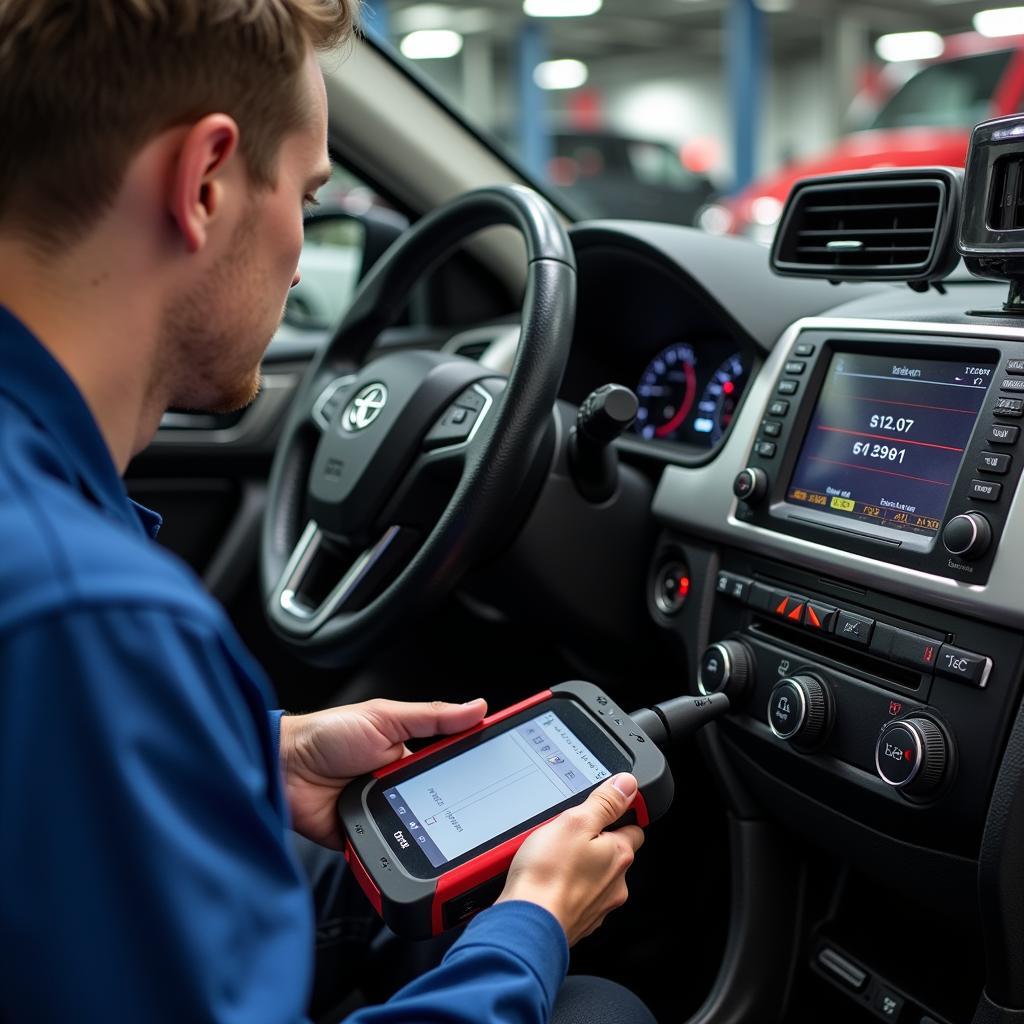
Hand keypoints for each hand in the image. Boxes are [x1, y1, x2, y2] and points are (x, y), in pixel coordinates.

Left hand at [279, 698, 487, 847]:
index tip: (502, 773)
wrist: (282, 768)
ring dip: (427, 829)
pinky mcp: (366, 840)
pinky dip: (399, 852)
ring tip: (440, 828)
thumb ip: (432, 717)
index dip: (474, 770)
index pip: (451, 765)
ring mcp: (383, 814)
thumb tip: (477, 707)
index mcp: (409, 755)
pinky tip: (409, 850)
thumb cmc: (326, 734)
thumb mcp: (385, 717)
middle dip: (456, 807)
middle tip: (478, 809)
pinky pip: (391, 852)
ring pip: (420, 830)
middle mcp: (399, 785)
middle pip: (441, 801)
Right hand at [497, 773, 643, 945]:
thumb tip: (627, 785)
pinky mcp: (577, 921)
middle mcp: (615, 883)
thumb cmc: (548, 875)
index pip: (633, 828)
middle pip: (611, 854)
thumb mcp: (575, 821)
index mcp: (618, 855)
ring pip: (592, 877)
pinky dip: (563, 888)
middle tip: (566, 834)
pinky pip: (573, 896)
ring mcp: (597, 906)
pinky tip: (543, 881)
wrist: (526, 925)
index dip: (618, 816)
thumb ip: (604, 802)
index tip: (602, 810)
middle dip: (593, 843)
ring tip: (549, 858)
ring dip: (577, 867)